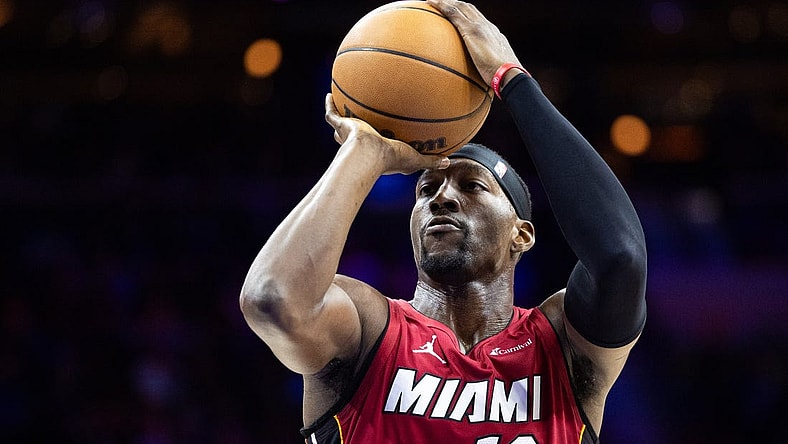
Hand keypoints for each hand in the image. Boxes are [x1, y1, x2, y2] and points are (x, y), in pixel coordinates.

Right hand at [324, 94, 448, 174]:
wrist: (368, 153)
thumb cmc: (390, 159)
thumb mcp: (415, 159)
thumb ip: (431, 160)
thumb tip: (449, 162)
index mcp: (377, 151)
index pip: (378, 146)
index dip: (382, 143)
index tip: (388, 138)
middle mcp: (361, 142)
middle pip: (358, 136)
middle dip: (357, 129)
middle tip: (362, 120)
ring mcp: (349, 134)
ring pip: (342, 125)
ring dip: (342, 117)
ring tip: (342, 104)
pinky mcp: (342, 126)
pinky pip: (332, 113)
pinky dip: (330, 104)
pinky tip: (330, 94)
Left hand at [427, 0, 522, 85]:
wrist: (509, 75)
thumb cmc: (504, 82)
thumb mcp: (494, 76)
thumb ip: (486, 77)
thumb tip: (479, 89)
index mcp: (495, 36)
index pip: (480, 21)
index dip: (468, 15)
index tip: (458, 15)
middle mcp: (488, 27)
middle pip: (470, 9)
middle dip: (456, 4)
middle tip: (443, 4)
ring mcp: (480, 26)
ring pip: (460, 6)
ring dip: (446, 2)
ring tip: (433, 2)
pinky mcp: (471, 30)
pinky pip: (452, 13)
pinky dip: (441, 6)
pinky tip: (430, 3)